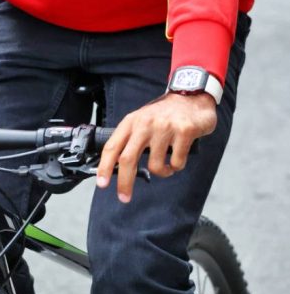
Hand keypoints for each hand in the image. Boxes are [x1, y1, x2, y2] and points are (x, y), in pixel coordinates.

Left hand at [97, 93, 216, 202]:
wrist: (191, 96)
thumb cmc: (165, 113)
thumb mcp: (143, 120)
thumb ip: (132, 138)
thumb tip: (117, 165)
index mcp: (132, 121)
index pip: (113, 146)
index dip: (105, 166)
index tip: (102, 183)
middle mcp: (145, 123)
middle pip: (128, 159)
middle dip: (124, 182)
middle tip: (124, 197)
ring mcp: (164, 127)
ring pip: (155, 166)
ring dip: (162, 172)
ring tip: (167, 164)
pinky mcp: (183, 132)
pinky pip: (176, 163)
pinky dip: (177, 166)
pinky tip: (180, 155)